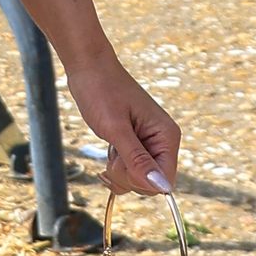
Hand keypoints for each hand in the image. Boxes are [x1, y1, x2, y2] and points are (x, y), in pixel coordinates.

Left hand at [68, 54, 180, 199]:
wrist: (88, 67)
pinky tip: (108, 151)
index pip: (166, 180)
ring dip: (119, 171)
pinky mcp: (135, 142)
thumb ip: (137, 159)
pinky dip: (116, 165)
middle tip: (111, 152)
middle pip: (151, 182)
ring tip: (109, 147)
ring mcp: (149, 142)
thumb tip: (162, 188)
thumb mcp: (115, 128)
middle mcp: (162, 141)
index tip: (118, 163)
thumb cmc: (101, 90)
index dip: (141, 180)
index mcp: (167, 137)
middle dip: (127, 176)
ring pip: (138, 177)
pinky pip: (130, 167)